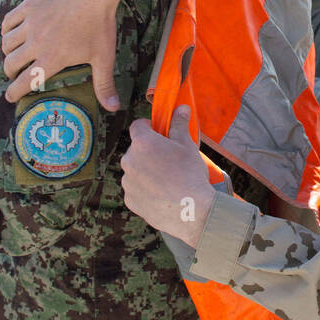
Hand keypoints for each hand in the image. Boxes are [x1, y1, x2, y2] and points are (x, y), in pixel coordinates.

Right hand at [1, 0, 138, 110]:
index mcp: (52, 58)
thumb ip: (104, 84)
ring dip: (8, 52)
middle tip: (15, 74)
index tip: (10, 97)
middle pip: (10, 64)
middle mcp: (36, 43)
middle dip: (10, 73)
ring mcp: (30, 23)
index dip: (14, 93)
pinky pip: (8, 21)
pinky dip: (7, 30)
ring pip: (7, 43)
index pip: (25, 82)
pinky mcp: (28, 6)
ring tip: (14, 55)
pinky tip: (12, 32)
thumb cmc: (99, 24)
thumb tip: (114, 109)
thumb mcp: (104, 57)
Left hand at [121, 107, 216, 248]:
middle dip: (149, 151)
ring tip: (168, 180)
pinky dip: (145, 190)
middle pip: (136, 149)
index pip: (138, 126)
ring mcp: (128, 182)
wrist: (191, 211)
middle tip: (168, 160)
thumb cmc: (190, 174)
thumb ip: (179, 124)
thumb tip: (181, 107)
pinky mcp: (130, 200)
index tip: (160, 134)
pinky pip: (135, 189)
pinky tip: (162, 194)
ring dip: (146, 171)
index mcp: (143, 143)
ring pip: (135, 170)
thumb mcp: (187, 145)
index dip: (149, 127)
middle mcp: (129, 160)